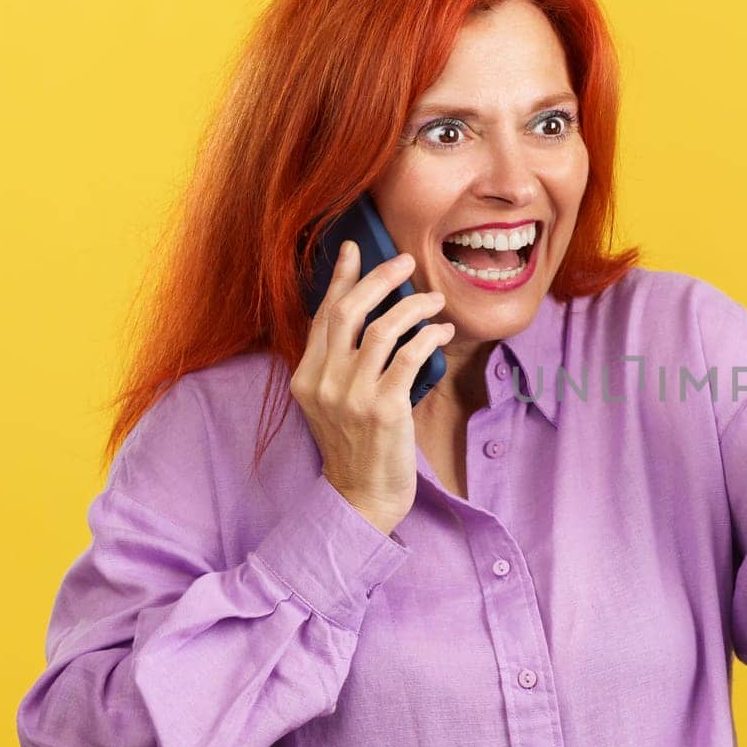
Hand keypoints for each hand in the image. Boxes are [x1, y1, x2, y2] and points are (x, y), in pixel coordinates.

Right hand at [289, 242, 452, 536]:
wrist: (362, 497)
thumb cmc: (357, 446)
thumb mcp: (334, 402)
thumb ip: (340, 364)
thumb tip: (366, 316)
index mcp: (306, 377)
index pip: (323, 316)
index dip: (340, 279)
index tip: (354, 248)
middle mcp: (323, 382)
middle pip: (348, 312)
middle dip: (378, 279)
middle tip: (406, 262)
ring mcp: (352, 396)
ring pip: (383, 329)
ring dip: (413, 307)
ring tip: (434, 301)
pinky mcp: (384, 408)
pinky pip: (410, 356)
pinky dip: (428, 337)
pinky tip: (440, 331)